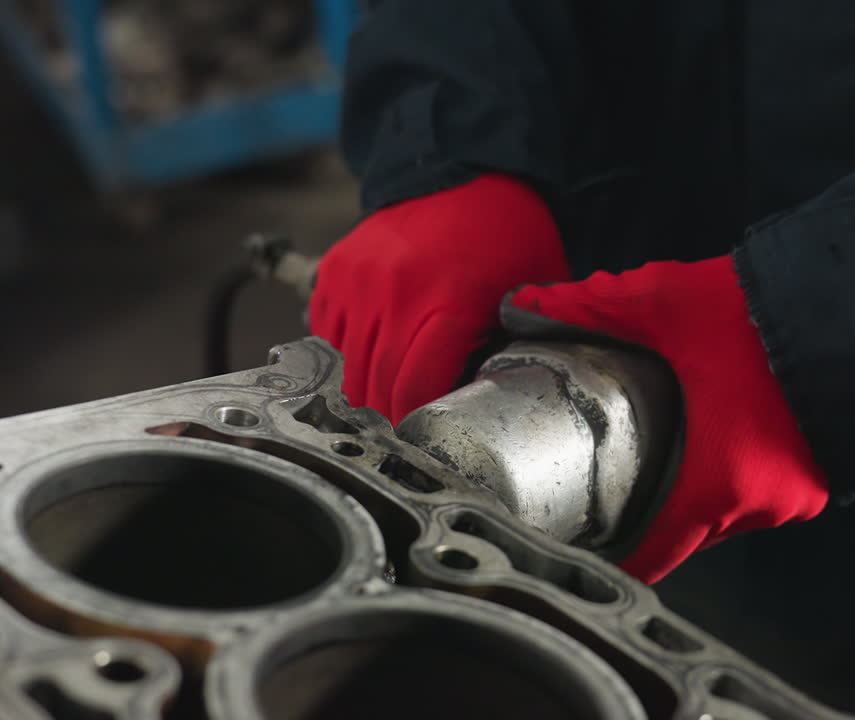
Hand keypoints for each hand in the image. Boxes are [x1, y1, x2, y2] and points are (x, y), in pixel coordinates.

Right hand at [309, 174, 568, 422]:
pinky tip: (368, 351)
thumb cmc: (507, 237)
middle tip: (401, 425)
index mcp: (450, 301)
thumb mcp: (530, 293)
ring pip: (344, 364)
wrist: (468, 171)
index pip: (414, 386)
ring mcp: (359, 278)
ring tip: (384, 392)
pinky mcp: (335, 268)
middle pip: (374, 383)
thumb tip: (494, 400)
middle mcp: (397, 291)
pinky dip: (342, 350)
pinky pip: (324, 331)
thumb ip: (513, 347)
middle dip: (386, 414)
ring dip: (362, 385)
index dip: (413, 420)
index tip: (420, 434)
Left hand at [507, 256, 827, 581]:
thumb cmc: (756, 310)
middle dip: (652, 510)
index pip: (654, 551)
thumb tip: (520, 307)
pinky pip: (763, 495)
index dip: (618, 551)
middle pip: (687, 529)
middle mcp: (758, 505)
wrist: (853, 303)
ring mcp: (796, 497)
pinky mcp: (821, 479)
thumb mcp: (660, 301)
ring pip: (726, 512)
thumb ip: (584, 307)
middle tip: (615, 482)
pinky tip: (717, 441)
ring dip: (697, 492)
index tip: (587, 544)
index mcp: (714, 480)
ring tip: (665, 457)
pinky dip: (736, 478)